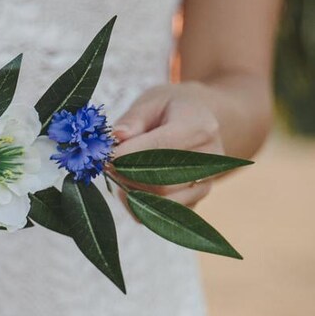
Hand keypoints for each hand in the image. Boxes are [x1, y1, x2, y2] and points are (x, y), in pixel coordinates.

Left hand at [110, 81, 225, 212]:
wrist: (200, 121)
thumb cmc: (171, 109)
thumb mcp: (152, 101)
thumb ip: (133, 119)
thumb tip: (115, 138)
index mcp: (200, 127)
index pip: (161, 147)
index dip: (128, 155)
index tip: (105, 156)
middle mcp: (209, 159)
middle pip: (161, 181)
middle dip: (126, 177)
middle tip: (107, 167)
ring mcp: (206, 183)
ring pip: (161, 202)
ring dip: (131, 193)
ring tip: (117, 176)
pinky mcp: (196, 200)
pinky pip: (163, 214)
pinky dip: (140, 206)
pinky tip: (129, 189)